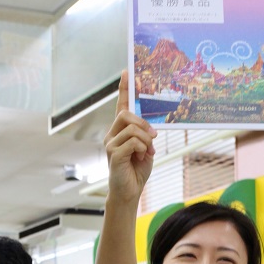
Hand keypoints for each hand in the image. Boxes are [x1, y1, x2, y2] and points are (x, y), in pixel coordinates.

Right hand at [104, 70, 156, 203]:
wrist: (129, 192)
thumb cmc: (136, 171)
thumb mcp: (145, 149)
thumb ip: (145, 136)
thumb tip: (149, 129)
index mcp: (120, 131)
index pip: (121, 106)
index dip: (124, 89)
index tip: (126, 72)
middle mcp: (112, 134)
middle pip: (126, 115)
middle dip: (143, 124)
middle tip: (153, 138)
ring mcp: (110, 144)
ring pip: (132, 128)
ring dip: (146, 140)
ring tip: (147, 152)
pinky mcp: (113, 154)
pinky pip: (133, 142)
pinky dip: (142, 148)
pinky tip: (141, 157)